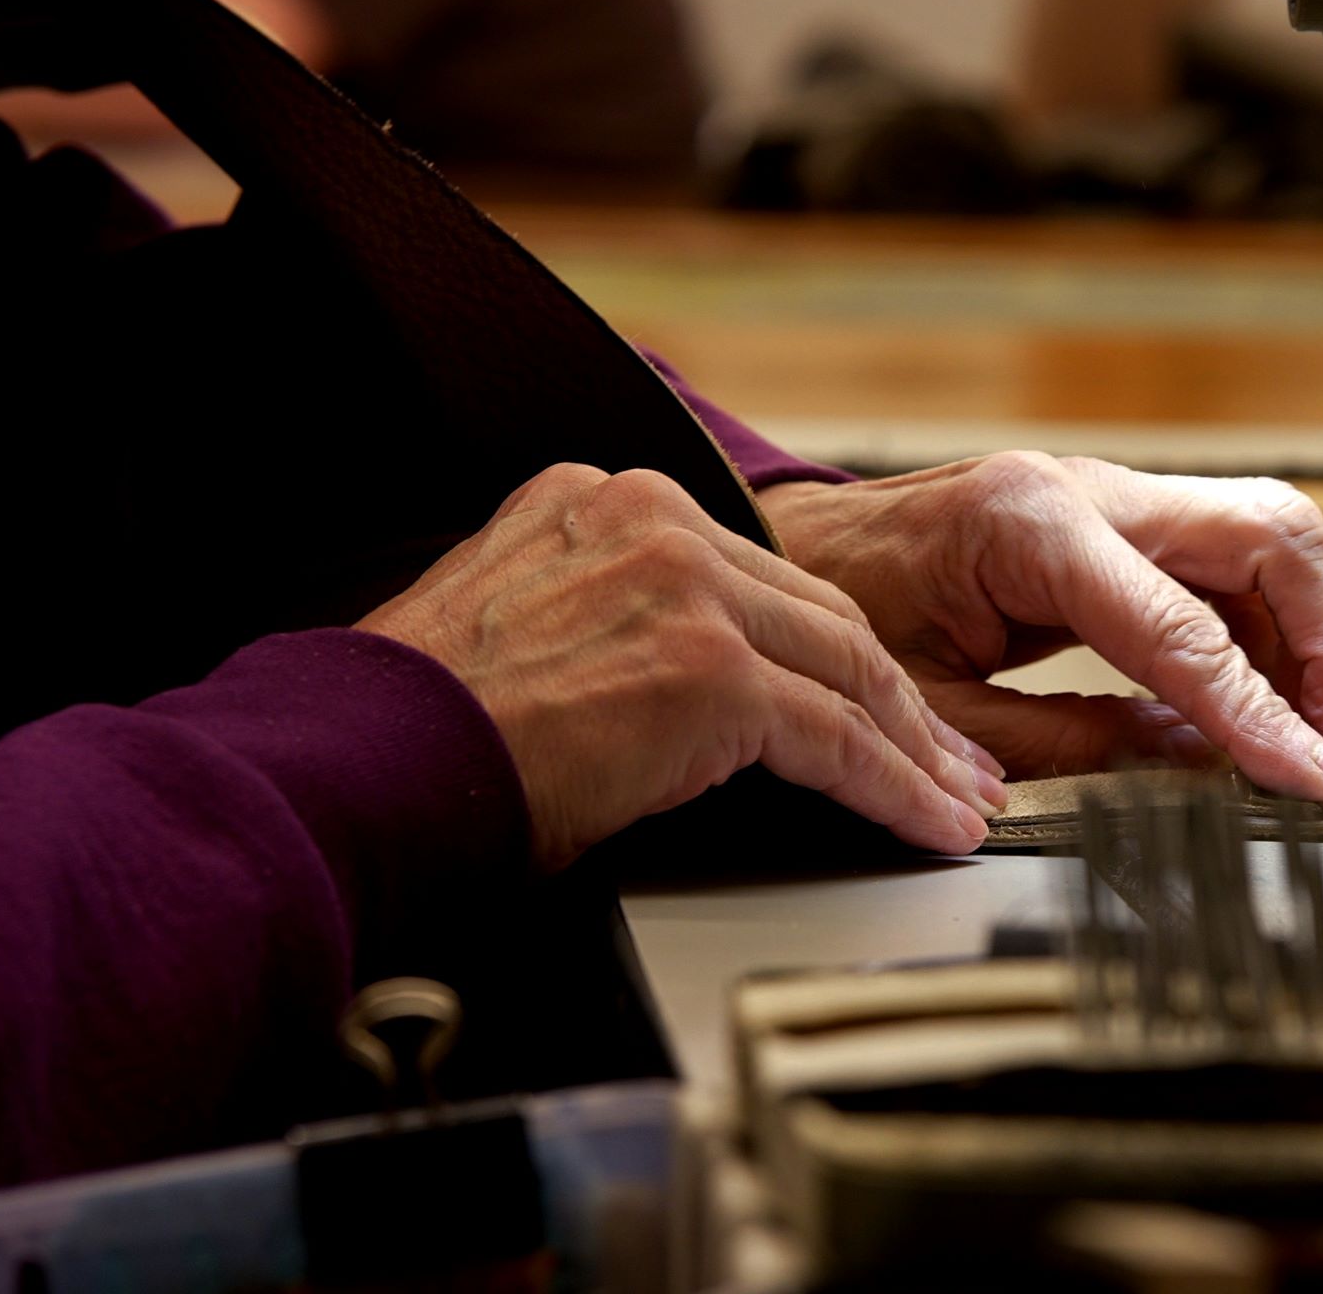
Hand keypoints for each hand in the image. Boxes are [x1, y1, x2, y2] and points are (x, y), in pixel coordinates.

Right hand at [357, 465, 1005, 867]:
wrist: (364, 759)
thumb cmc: (420, 725)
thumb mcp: (520, 624)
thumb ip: (609, 619)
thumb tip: (668, 691)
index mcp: (605, 501)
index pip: (754, 578)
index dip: (826, 648)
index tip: (871, 697)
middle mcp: (652, 521)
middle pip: (819, 614)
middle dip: (896, 697)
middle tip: (949, 755)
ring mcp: (685, 589)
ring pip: (845, 670)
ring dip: (914, 747)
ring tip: (958, 798)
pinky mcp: (709, 672)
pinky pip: (834, 737)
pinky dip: (893, 788)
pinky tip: (926, 821)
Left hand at [756, 453, 1322, 801]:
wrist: (791, 551)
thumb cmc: (841, 618)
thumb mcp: (944, 712)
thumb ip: (1077, 746)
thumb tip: (1203, 775)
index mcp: (1034, 528)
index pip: (1190, 632)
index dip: (1268, 717)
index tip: (1322, 779)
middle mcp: (1089, 490)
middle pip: (1274, 537)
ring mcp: (1111, 495)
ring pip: (1271, 542)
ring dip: (1315, 641)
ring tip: (1316, 740)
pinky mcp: (1120, 521)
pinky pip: (1229, 566)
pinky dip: (1268, 637)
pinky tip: (1261, 711)